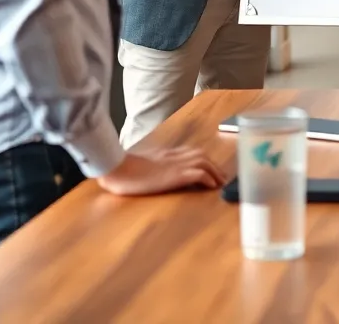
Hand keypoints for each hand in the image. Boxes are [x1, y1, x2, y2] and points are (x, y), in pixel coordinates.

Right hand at [97, 148, 226, 195]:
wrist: (117, 169)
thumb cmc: (123, 170)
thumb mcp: (141, 165)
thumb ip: (152, 166)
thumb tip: (155, 173)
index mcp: (166, 154)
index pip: (191, 152)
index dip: (203, 160)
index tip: (210, 168)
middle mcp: (173, 156)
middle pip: (201, 155)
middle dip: (214, 165)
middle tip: (221, 177)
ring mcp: (175, 164)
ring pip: (204, 161)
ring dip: (215, 171)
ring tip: (220, 182)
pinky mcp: (175, 175)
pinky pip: (198, 173)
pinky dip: (208, 178)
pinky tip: (212, 186)